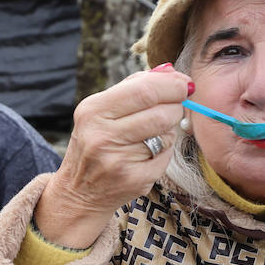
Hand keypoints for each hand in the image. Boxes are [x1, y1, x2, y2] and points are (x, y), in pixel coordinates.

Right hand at [34, 64, 191, 247]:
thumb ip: (134, 87)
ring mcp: (118, 161)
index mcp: (93, 111)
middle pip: (161, 113)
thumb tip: (172, 72)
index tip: (186, 83)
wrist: (79, 192)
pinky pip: (166, 156)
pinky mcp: (134, 180)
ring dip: (170, 129)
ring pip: (167, 134)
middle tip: (176, 106)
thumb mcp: (101, 111)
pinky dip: (164, 152)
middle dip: (177, 106)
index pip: (144, 90)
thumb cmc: (95, 142)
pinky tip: (148, 154)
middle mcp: (102, 136)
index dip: (172, 85)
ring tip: (155, 132)